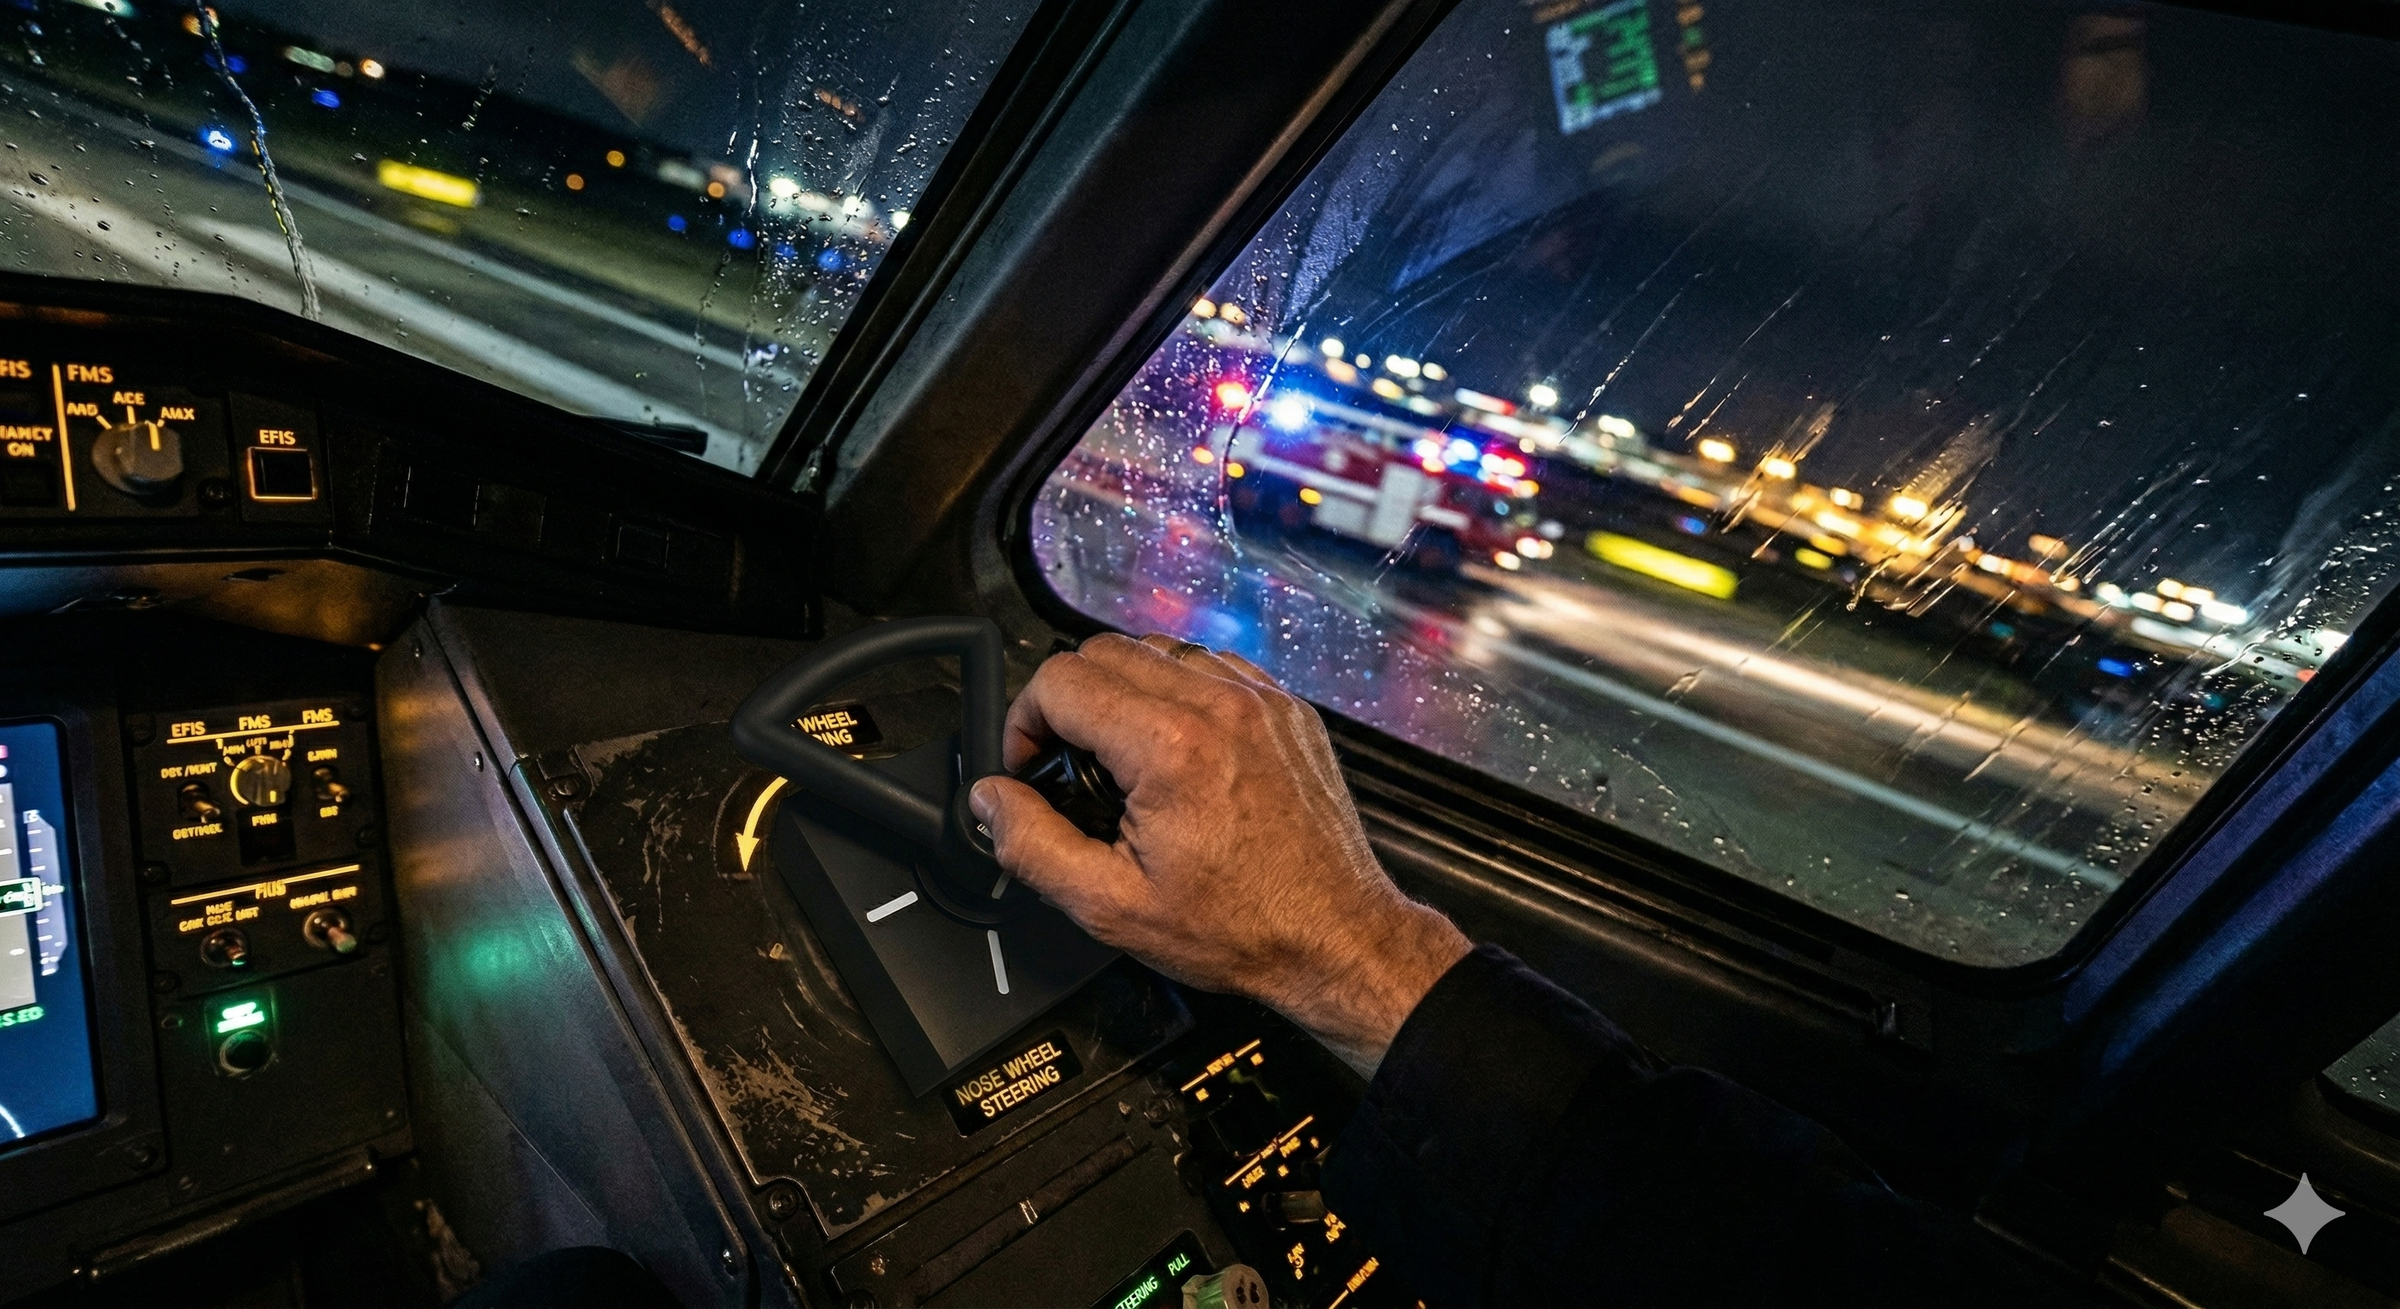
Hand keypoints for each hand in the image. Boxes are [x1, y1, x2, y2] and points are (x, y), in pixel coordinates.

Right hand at [967, 633, 1470, 1076]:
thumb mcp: (1111, 906)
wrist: (1334, 937)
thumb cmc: (1242, 927)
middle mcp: (1218, 706)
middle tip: (1070, 765)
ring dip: (1123, 691)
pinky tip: (1176, 748)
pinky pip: (1210, 666)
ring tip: (1124, 759)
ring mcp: (1259, 700)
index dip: (1025, 723)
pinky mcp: (1285, 708)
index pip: (1060, 680)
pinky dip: (1179, 692)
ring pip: (1156, 649)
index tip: (1032, 766)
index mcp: (1170, 747)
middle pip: (1102, 651)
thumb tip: (991, 800)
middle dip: (1068, 702)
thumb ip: (1032, 844)